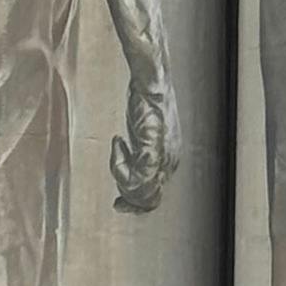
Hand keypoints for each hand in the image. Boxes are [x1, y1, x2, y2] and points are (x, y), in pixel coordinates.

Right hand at [111, 63, 180, 213]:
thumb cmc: (146, 103)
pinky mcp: (154, 151)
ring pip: (141, 191)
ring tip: (118, 150)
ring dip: (121, 177)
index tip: (118, 200)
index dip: (134, 202)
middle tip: (115, 170)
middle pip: (149, 200)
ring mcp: (163, 158)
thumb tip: (130, 170)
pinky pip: (137, 176)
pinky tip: (117, 143)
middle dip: (126, 193)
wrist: (151, 83)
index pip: (154, 197)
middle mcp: (170, 163)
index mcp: (169, 162)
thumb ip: (139, 154)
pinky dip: (120, 165)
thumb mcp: (143, 135)